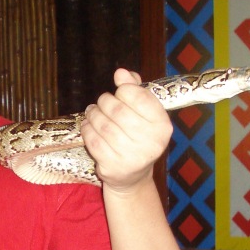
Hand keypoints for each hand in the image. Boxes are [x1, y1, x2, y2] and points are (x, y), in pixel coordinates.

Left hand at [81, 68, 172, 191]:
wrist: (132, 176)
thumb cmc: (138, 137)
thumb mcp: (144, 114)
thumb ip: (136, 90)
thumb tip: (121, 72)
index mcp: (162, 125)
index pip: (139, 96)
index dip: (124, 89)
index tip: (119, 91)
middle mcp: (151, 142)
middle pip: (117, 110)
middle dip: (104, 101)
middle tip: (101, 102)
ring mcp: (132, 156)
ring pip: (103, 125)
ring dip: (93, 114)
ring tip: (92, 112)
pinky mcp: (113, 166)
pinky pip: (93, 140)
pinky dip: (87, 129)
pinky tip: (88, 126)